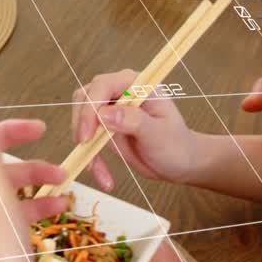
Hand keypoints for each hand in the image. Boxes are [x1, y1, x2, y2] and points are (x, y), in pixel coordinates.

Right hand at [71, 70, 200, 190]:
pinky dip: (91, 157)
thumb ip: (134, 121)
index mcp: (137, 84)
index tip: (88, 135)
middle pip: (86, 97)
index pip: (103, 86)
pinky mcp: (105, 127)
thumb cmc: (176, 145)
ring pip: (81, 117)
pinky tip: (103, 177)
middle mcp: (121, 92)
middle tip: (84, 147)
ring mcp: (111, 109)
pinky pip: (87, 138)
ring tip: (96, 169)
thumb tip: (104, 114)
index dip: (91, 107)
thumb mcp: (158, 134)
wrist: (180, 163)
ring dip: (83, 143)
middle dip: (81, 123)